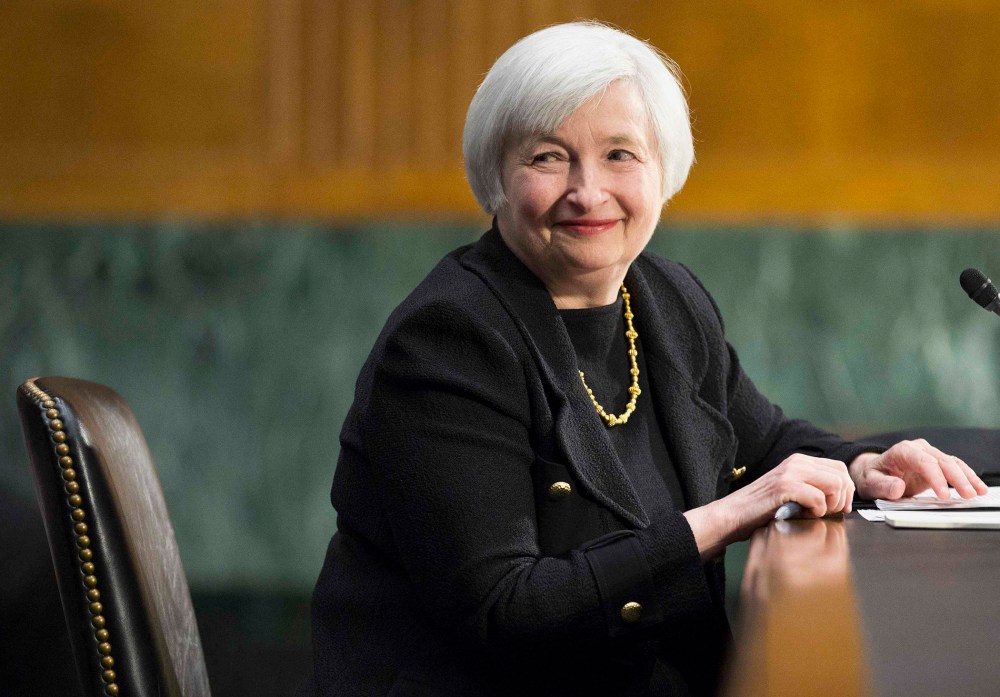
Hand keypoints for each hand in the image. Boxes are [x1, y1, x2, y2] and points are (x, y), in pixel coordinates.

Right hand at [684, 453, 853, 558]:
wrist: (734, 513)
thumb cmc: (762, 508)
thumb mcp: (791, 491)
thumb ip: (812, 487)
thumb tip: (842, 498)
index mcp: (799, 461)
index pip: (840, 468)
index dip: (847, 490)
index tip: (841, 507)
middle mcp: (797, 462)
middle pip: (841, 476)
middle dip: (842, 500)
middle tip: (829, 513)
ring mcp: (790, 472)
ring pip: (834, 484)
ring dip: (830, 505)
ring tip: (815, 513)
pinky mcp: (784, 486)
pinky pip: (817, 498)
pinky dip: (817, 511)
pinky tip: (804, 515)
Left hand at [848, 440, 988, 500]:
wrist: (873, 472)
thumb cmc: (871, 476)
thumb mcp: (870, 483)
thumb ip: (883, 486)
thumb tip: (898, 488)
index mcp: (902, 451)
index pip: (923, 462)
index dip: (936, 478)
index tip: (943, 495)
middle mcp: (918, 449)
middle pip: (942, 461)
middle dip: (957, 478)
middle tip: (968, 495)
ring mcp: (929, 455)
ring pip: (953, 463)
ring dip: (967, 477)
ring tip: (979, 492)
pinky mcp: (936, 465)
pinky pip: (955, 468)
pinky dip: (967, 477)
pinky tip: (978, 488)